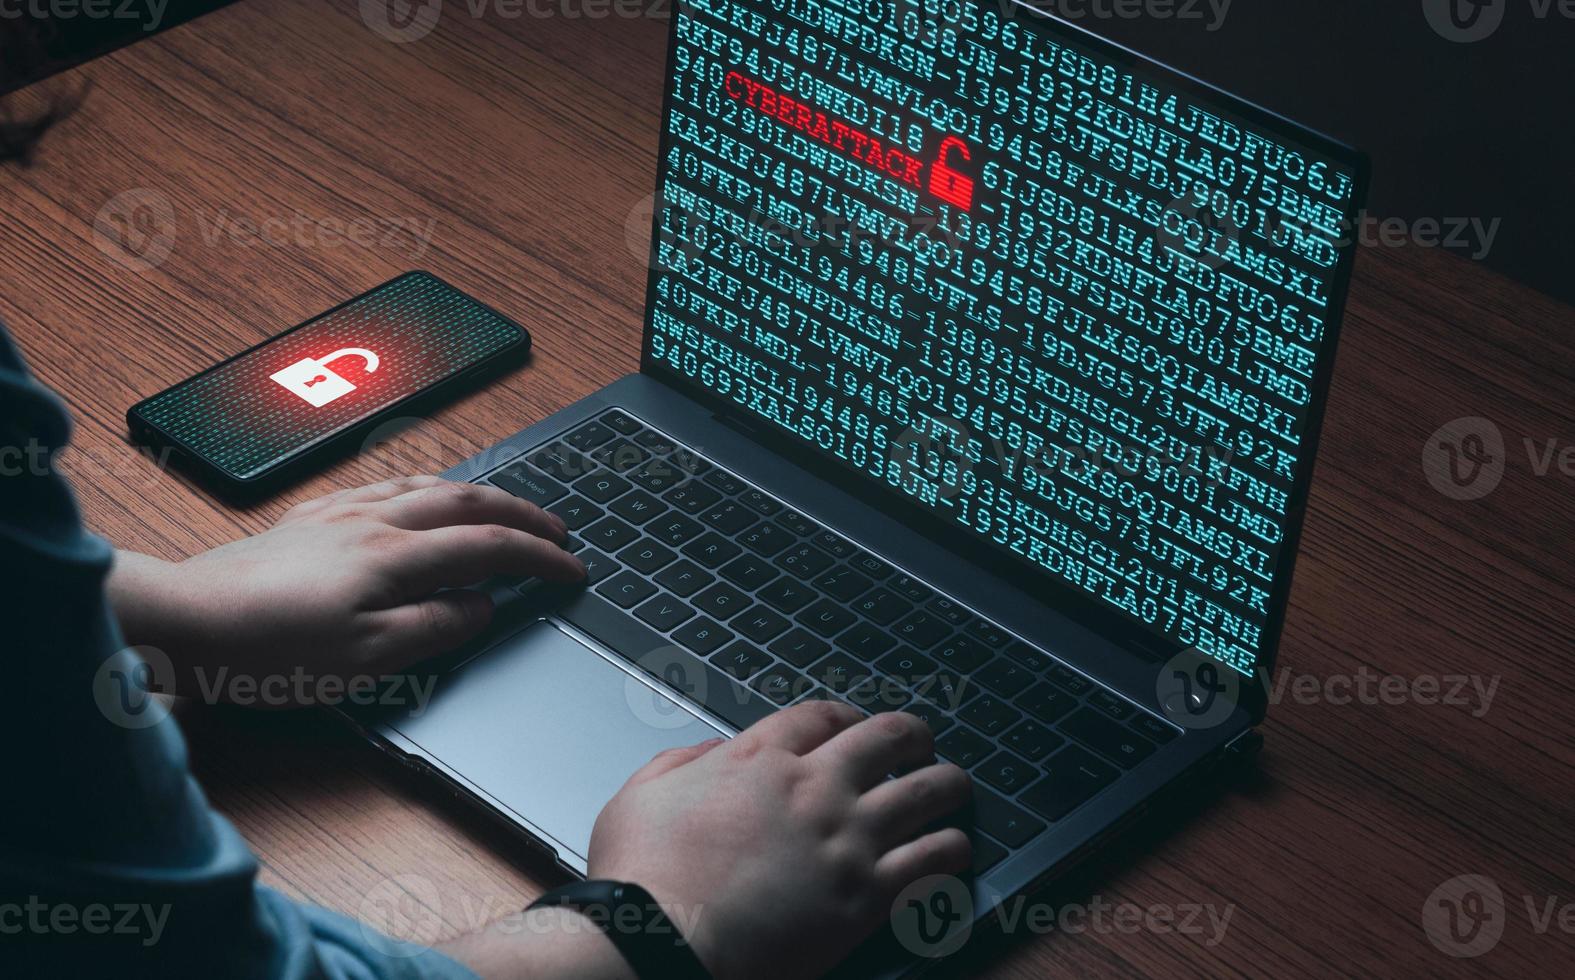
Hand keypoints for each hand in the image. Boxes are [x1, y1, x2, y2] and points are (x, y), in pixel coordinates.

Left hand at [109, 476, 583, 704]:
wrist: (185, 620)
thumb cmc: (269, 651)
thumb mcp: (365, 661)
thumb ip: (434, 628)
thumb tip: (481, 606)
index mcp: (396, 557)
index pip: (490, 548)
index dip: (539, 558)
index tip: (572, 569)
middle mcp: (375, 522)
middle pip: (468, 501)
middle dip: (523, 513)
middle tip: (558, 529)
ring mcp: (340, 512)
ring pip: (429, 484)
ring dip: (480, 494)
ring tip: (505, 508)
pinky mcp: (310, 517)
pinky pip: (387, 484)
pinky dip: (427, 487)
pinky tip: (420, 497)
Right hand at [585, 702, 972, 979]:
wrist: (658, 940)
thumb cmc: (641, 877)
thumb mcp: (641, 792)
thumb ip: (684, 761)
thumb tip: (715, 753)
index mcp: (759, 758)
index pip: (822, 715)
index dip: (846, 716)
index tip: (855, 725)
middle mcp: (814, 788)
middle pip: (887, 738)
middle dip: (912, 736)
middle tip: (921, 744)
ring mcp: (846, 840)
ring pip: (925, 793)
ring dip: (948, 785)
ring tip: (956, 788)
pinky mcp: (865, 895)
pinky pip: (931, 861)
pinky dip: (950, 851)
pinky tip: (954, 851)